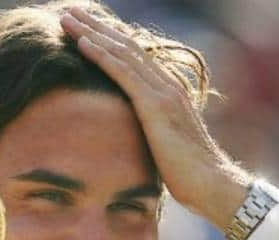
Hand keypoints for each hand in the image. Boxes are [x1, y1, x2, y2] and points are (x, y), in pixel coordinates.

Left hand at [60, 7, 249, 229]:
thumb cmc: (187, 172)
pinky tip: (82, 42)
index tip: (83, 24)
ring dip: (91, 32)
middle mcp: (166, 82)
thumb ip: (148, 129)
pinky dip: (101, 55)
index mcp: (167, 89)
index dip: (108, 36)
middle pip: (125, 45)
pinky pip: (123, 73)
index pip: (133, 54)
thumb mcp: (162, 143)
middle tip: (70, 10)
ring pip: (121, 52)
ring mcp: (162, 91)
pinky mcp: (155, 105)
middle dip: (95, 25)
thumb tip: (128, 134)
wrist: (211, 184)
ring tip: (67, 17)